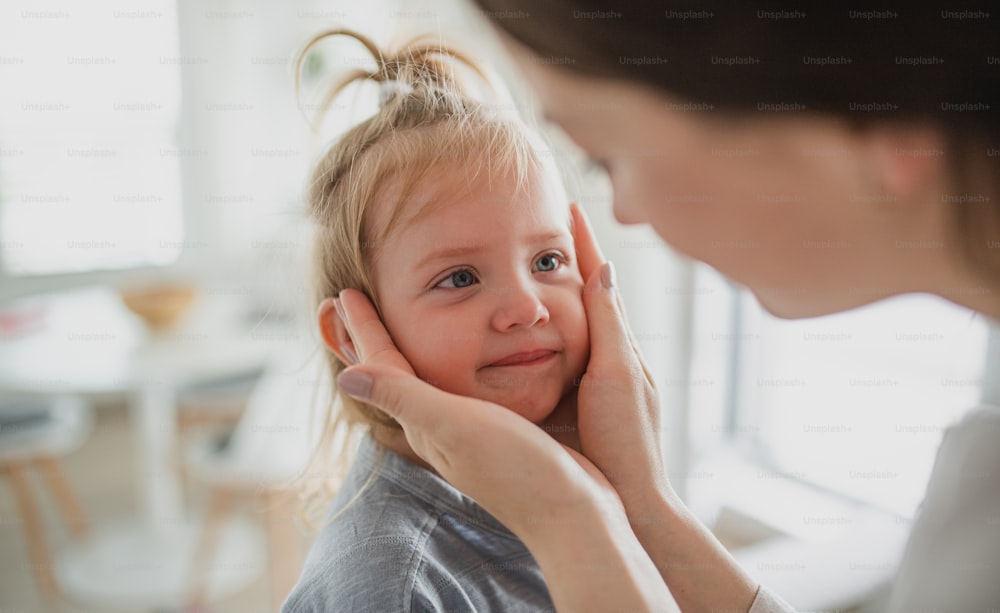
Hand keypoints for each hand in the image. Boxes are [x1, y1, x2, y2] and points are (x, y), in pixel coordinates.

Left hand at [333, 288, 621, 535]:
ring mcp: (469, 433)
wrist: (572, 515)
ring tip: (400, 323)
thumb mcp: (456, 426)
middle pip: (396, 373)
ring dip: (410, 349)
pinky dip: (454, 361)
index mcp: (425, 421)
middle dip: (376, 338)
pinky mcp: (500, 433)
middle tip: (356, 304)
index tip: (344, 293)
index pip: (383, 367)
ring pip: (428, 379)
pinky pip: (464, 386)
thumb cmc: (517, 469)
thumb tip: (343, 377)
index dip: (364, 329)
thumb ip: (406, 397)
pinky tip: (468, 359)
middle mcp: (440, 427)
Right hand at [570, 204, 670, 512]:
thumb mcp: (616, 374)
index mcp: (619, 345)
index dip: (583, 244)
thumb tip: (603, 269)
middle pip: (587, 300)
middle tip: (553, 228)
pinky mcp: (579, 404)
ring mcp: (596, 382)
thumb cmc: (626, 439)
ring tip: (540, 269)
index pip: (598, 282)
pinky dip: (549, 336)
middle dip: (571, 262)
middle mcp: (610, 358)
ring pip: (574, 329)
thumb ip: (607, 325)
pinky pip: (560, 359)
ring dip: (560, 296)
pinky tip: (532, 337)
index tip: (569, 207)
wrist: (632, 498)